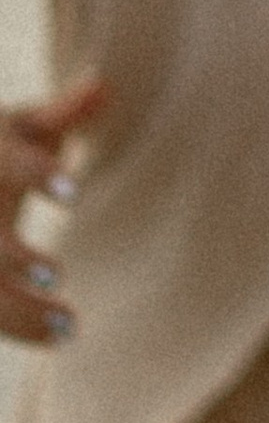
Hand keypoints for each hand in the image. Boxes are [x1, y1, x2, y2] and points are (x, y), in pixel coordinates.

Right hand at [0, 79, 108, 346]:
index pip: (3, 165)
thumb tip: (104, 85)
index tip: (74, 192)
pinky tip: (57, 337)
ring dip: (21, 313)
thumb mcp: (15, 129)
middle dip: (15, 259)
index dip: (35, 174)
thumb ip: (59, 114)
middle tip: (58, 272)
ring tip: (72, 326)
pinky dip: (21, 326)